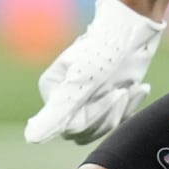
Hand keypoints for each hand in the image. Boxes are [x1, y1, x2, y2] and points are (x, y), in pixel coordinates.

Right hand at [24, 0, 165, 143]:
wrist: (133, 30)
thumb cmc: (105, 51)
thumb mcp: (80, 84)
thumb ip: (56, 113)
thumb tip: (30, 138)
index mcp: (51, 93)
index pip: (70, 126)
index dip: (95, 115)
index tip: (113, 94)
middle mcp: (63, 98)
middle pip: (85, 128)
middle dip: (109, 112)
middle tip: (122, 90)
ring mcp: (84, 98)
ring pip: (102, 125)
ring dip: (121, 108)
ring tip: (130, 86)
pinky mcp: (104, 97)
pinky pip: (115, 116)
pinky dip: (129, 104)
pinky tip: (138, 87)